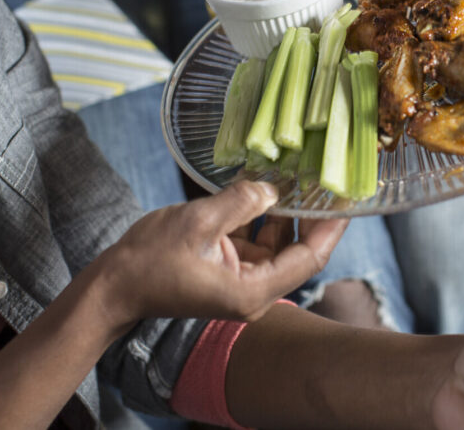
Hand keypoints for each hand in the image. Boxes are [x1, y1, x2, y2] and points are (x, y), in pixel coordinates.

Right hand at [99, 181, 347, 327]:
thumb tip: (271, 188)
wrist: (114, 285)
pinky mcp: (228, 269)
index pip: (310, 256)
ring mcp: (241, 281)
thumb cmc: (151, 260)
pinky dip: (259, 216)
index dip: (332, 225)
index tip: (348, 195)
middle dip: (309, 213)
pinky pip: (255, 240)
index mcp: (254, 290)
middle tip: (323, 175)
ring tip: (296, 173)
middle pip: (298, 250)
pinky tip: (263, 185)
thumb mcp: (199, 221)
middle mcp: (255, 291)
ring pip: (277, 242)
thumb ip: (241, 201)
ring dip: (283, 210)